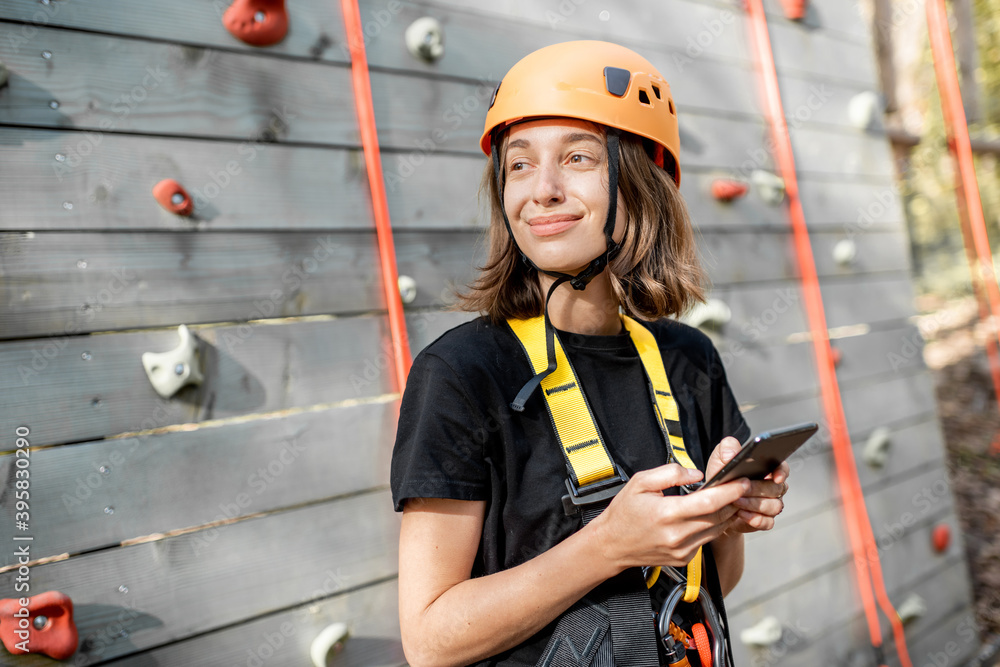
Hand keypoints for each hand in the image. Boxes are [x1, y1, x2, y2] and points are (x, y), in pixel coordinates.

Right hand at [588, 462, 749, 570]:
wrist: (611, 545)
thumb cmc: (624, 512)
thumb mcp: (640, 482)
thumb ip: (670, 473)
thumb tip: (697, 474)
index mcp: (667, 514)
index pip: (709, 502)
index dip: (730, 491)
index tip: (742, 481)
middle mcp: (677, 535)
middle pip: (718, 517)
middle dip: (733, 500)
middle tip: (740, 486)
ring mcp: (682, 550)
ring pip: (716, 529)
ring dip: (726, 513)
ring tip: (730, 498)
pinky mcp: (684, 558)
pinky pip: (706, 539)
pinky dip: (713, 525)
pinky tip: (711, 514)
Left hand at [706, 437, 788, 534]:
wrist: (716, 504)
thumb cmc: (722, 477)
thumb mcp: (720, 459)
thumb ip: (727, 448)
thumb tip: (731, 454)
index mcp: (768, 469)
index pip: (782, 468)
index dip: (781, 472)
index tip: (775, 476)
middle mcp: (773, 487)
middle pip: (776, 488)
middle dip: (757, 488)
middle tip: (740, 488)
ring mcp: (771, 505)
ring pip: (774, 506)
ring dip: (754, 504)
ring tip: (737, 501)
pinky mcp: (765, 520)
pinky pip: (768, 522)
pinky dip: (755, 519)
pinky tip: (741, 514)